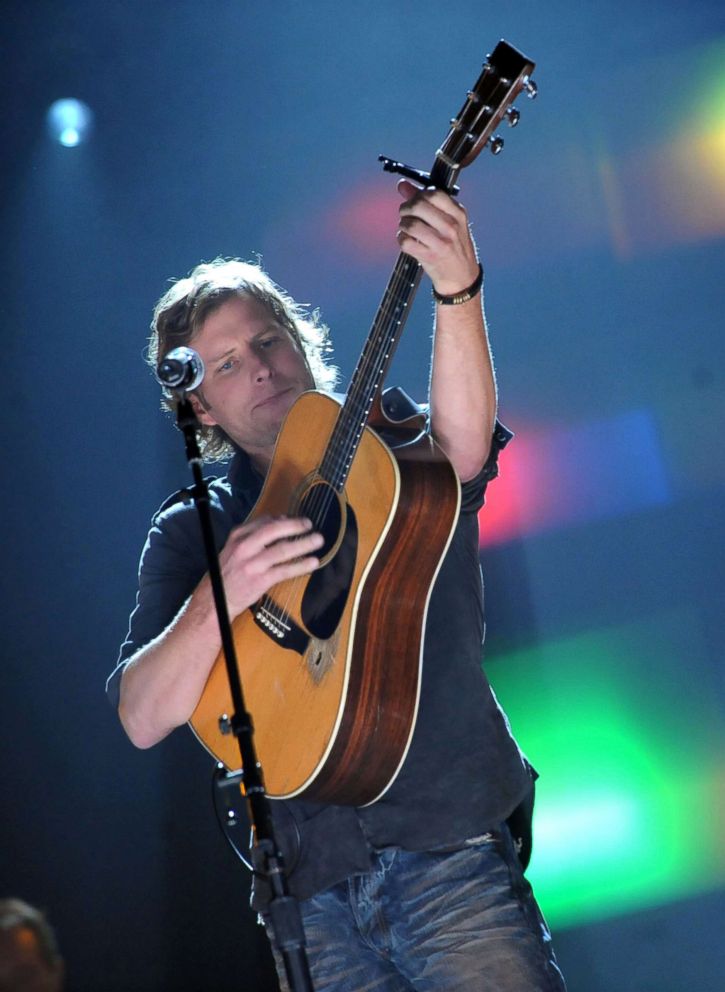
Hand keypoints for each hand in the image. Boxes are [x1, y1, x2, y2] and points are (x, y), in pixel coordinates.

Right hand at [218, 515, 323, 617]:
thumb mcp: (234, 549)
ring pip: (283, 549)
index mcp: (238, 536)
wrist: (215, 600)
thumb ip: (254, 536)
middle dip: (295, 525)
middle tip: (310, 525)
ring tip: (318, 541)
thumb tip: (280, 521)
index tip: (296, 520)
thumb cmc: (227, 574)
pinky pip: (285, 570)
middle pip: (274, 530)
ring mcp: (253, 563)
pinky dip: (301, 565)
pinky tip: (313, 563)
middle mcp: (245, 547)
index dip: (284, 519)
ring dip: (304, 544)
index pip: (264, 521)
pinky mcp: (260, 580)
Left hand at [396, 179, 479, 295]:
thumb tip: (402, 185)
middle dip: (406, 208)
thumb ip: (425, 201)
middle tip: (406, 214)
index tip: (415, 200)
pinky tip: (407, 241)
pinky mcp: (429, 257)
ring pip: (410, 224)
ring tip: (407, 229)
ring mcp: (441, 243)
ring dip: (403, 225)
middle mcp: (451, 227)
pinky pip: (405, 242)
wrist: (461, 277)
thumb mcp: (448, 221)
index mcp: (458, 214)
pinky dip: (401, 239)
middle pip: (419, 205)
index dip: (419, 194)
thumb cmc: (453, 246)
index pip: (434, 193)